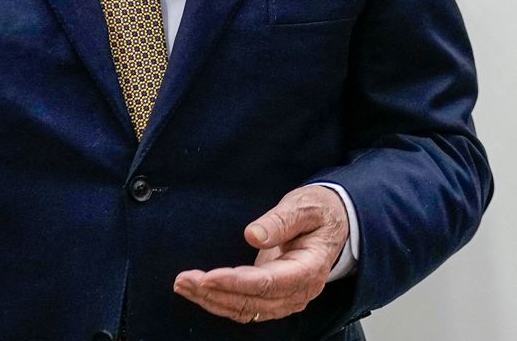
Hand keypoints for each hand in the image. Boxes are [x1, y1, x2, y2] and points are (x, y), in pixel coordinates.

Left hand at [173, 185, 348, 323]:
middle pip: (253, 302)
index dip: (236, 283)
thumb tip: (253, 235)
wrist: (333, 223)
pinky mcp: (274, 297)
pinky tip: (199, 292)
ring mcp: (287, 298)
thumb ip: (281, 220)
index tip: (208, 276)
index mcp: (310, 268)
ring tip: (183, 285)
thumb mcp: (305, 206)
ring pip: (245, 310)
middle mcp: (299, 291)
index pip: (270, 283)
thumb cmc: (320, 211)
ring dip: (212, 301)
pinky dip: (220, 302)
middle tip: (184, 279)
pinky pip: (245, 307)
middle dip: (215, 293)